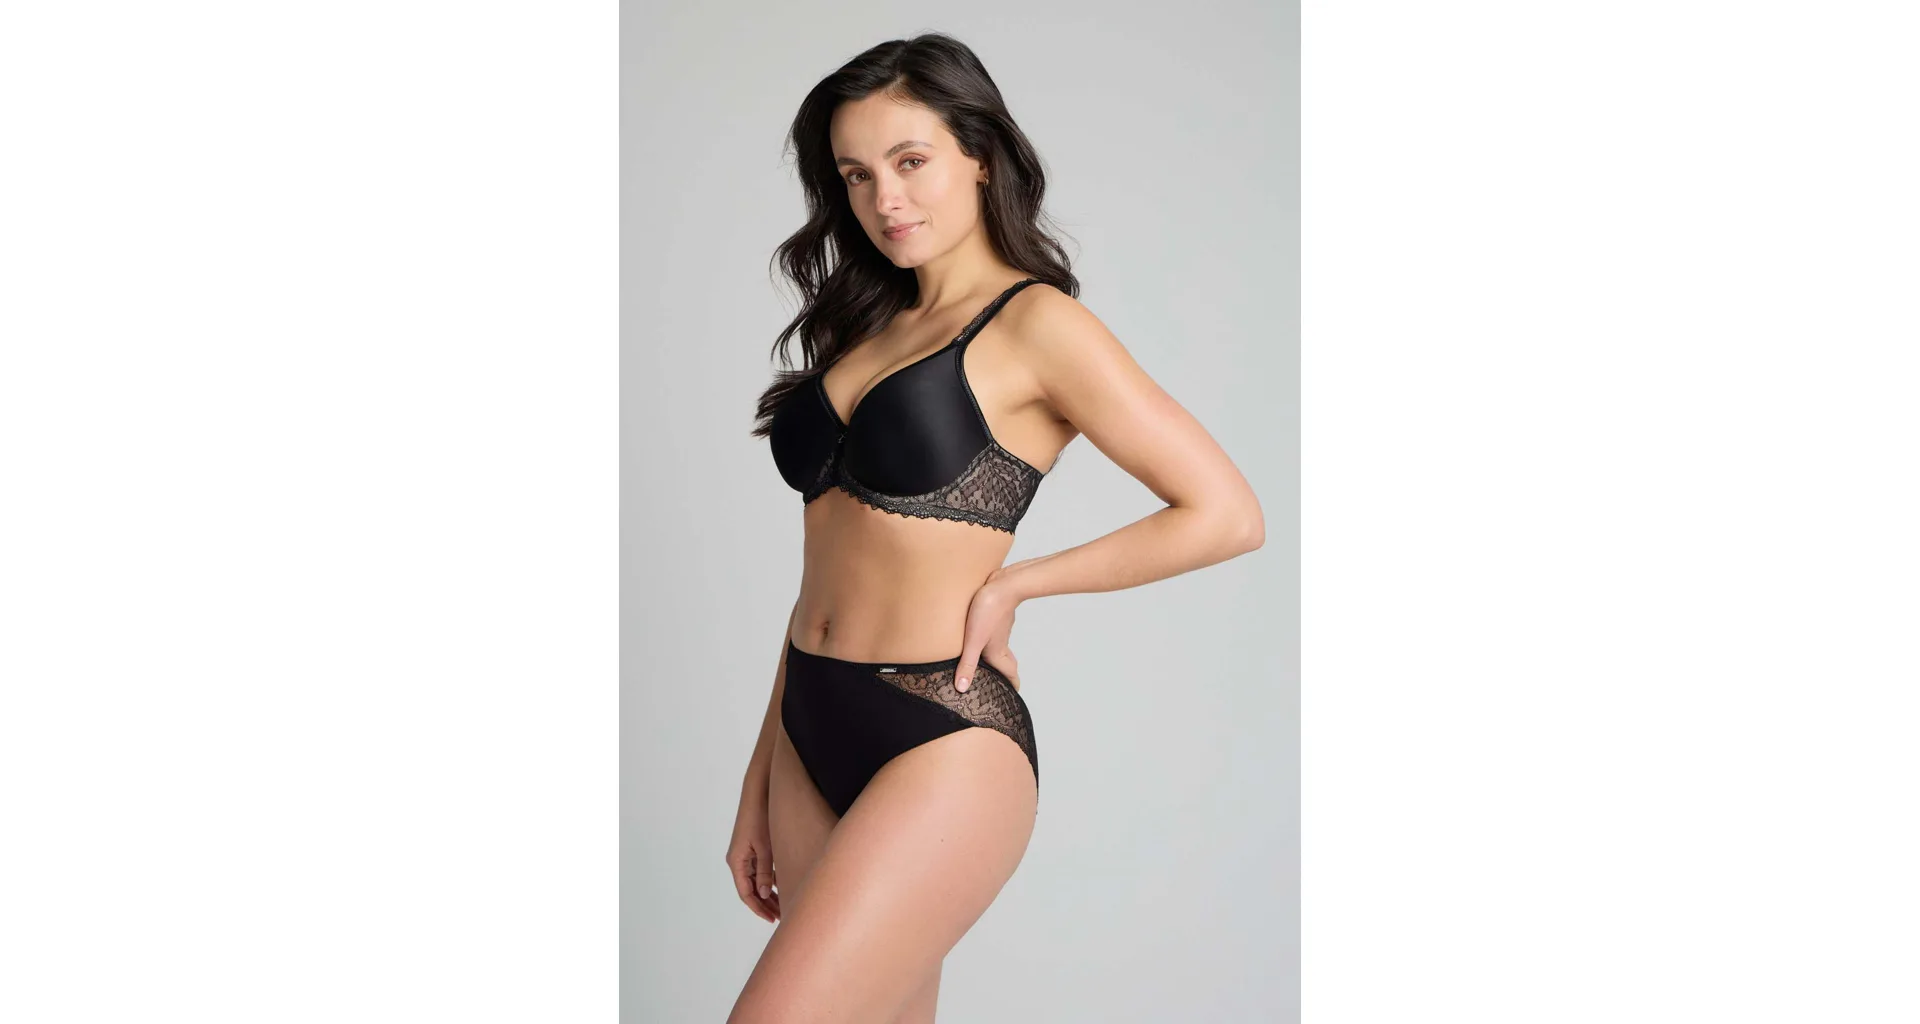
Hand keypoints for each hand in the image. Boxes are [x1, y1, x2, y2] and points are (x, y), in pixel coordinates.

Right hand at [725, 786, 779, 923]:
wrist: (758, 793)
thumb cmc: (760, 818)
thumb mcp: (765, 848)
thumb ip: (765, 871)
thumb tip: (765, 894)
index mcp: (737, 862)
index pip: (746, 893)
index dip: (758, 908)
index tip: (771, 918)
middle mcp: (737, 860)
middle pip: (750, 889)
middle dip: (764, 904)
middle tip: (780, 916)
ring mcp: (744, 854)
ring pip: (755, 880)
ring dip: (768, 893)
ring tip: (783, 905)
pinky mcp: (751, 848)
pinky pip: (758, 870)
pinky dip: (769, 880)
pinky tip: (782, 886)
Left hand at [954, 571, 1022, 693]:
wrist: (1003, 583)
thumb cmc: (989, 611)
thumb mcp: (974, 641)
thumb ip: (967, 664)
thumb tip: (962, 689)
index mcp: (997, 652)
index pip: (1010, 674)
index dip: (1012, 687)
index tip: (1010, 698)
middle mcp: (1001, 642)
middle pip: (1008, 662)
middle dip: (1005, 674)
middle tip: (999, 683)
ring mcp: (1000, 628)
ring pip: (1000, 646)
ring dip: (996, 655)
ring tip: (985, 662)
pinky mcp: (996, 615)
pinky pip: (995, 631)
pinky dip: (990, 639)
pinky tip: (979, 634)